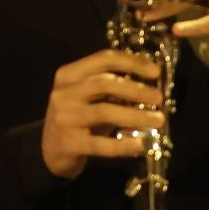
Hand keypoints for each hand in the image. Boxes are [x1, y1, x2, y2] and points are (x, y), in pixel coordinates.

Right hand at [41, 49, 161, 179]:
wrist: (50, 150)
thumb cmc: (77, 117)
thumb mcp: (89, 97)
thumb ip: (111, 88)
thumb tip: (149, 85)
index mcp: (69, 74)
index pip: (104, 59)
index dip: (132, 62)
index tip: (155, 71)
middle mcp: (64, 93)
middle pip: (104, 83)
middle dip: (136, 89)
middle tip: (159, 97)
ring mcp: (64, 118)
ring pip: (105, 112)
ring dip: (135, 116)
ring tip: (158, 120)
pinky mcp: (69, 143)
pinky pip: (100, 144)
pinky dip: (122, 145)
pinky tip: (139, 145)